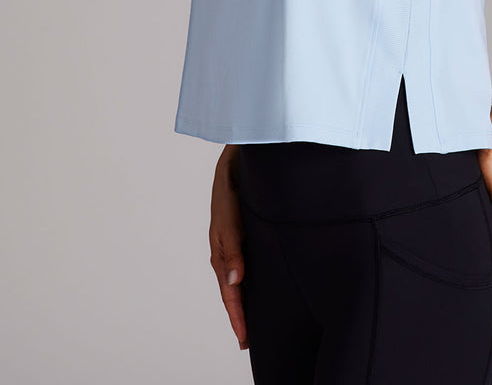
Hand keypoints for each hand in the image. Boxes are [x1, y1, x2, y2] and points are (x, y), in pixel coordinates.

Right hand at [209, 148, 248, 349]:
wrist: (236, 163)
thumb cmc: (231, 190)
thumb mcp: (230, 221)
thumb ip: (233, 250)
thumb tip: (235, 280)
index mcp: (221, 253)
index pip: (230, 293)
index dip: (238, 317)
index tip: (245, 340)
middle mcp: (227, 253)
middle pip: (232, 292)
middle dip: (239, 315)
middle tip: (248, 341)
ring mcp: (234, 245)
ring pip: (238, 281)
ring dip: (244, 301)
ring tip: (252, 322)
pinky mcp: (243, 236)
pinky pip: (244, 267)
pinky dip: (248, 283)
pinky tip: (257, 287)